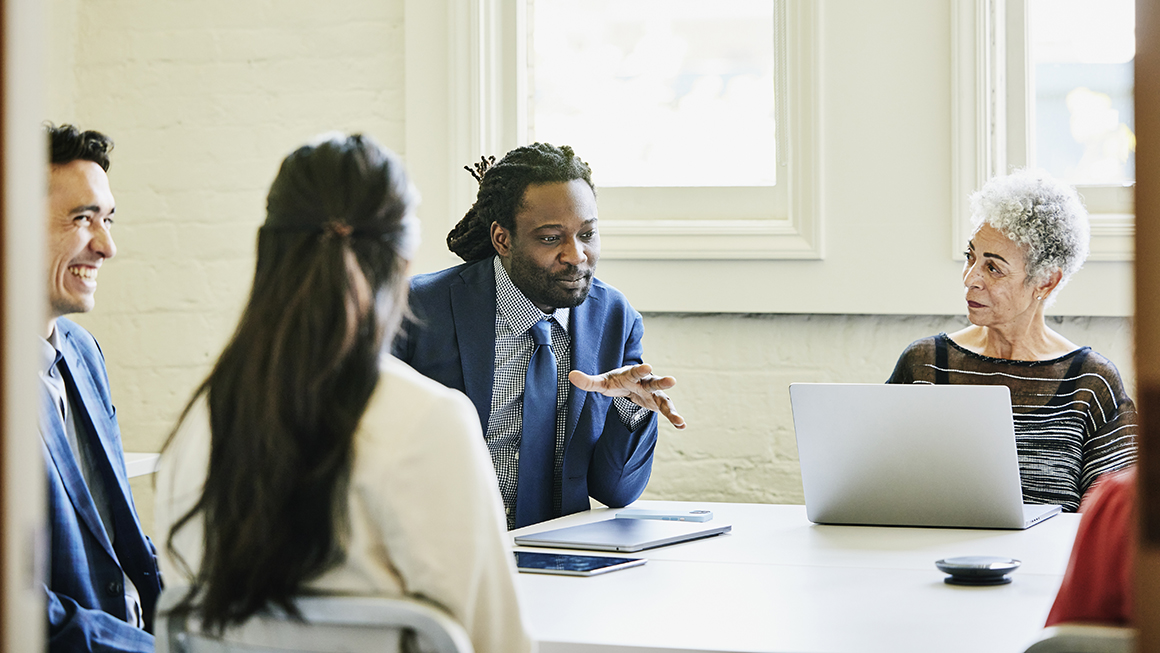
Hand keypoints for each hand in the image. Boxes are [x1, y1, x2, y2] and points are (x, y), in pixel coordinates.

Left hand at [569, 363, 686, 429]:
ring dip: (671, 408)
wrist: (629, 384)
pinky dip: (674, 417)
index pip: (635, 372)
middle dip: (662, 381)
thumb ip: (588, 381)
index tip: (647, 366)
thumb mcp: (602, 383)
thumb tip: (571, 375)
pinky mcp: (658, 403)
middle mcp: (645, 382)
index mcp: (631, 375)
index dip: (640, 370)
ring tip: (678, 419)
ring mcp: (654, 393)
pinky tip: (682, 425)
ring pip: (664, 399)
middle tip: (672, 380)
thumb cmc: (616, 382)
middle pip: (654, 381)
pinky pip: (667, 410)